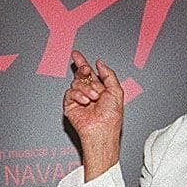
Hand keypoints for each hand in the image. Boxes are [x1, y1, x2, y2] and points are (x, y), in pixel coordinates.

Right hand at [63, 50, 123, 179]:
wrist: (102, 131)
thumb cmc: (111, 117)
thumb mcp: (116, 91)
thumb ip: (108, 75)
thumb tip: (100, 63)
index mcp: (100, 89)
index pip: (89, 73)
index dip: (82, 63)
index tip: (77, 55)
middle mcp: (88, 93)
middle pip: (80, 75)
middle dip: (82, 69)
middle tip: (85, 69)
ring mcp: (79, 99)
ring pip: (76, 83)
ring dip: (86, 88)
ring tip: (93, 98)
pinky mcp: (70, 105)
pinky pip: (70, 93)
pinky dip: (78, 95)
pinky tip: (85, 101)